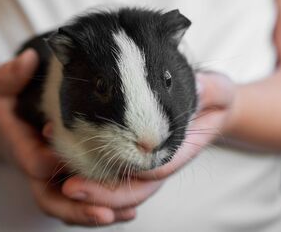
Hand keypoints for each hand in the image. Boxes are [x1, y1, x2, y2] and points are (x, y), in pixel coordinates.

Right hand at [0, 50, 128, 225]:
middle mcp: (38, 171)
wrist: (4, 129)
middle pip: (53, 200)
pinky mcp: (65, 183)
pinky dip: (101, 209)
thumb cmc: (7, 108)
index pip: (37, 164)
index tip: (78, 157)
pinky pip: (81, 203)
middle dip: (78, 208)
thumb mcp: (2, 89)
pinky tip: (129, 211)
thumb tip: (28, 59)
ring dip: (96, 214)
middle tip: (104, 212)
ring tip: (125, 214)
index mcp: (23, 150)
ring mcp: (51, 182)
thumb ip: (10, 76)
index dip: (55, 162)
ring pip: (70, 207)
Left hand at [60, 72, 235, 216]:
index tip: (107, 172)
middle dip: (103, 193)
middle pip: (133, 189)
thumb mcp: (219, 91)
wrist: (209, 106)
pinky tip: (66, 163)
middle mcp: (161, 161)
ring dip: (93, 188)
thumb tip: (198, 88)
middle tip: (70, 188)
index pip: (155, 171)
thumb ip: (212, 91)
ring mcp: (147, 160)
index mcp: (180, 149)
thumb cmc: (213, 98)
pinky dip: (91, 171)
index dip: (129, 176)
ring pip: (120, 186)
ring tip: (62, 180)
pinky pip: (113, 170)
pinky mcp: (134, 153)